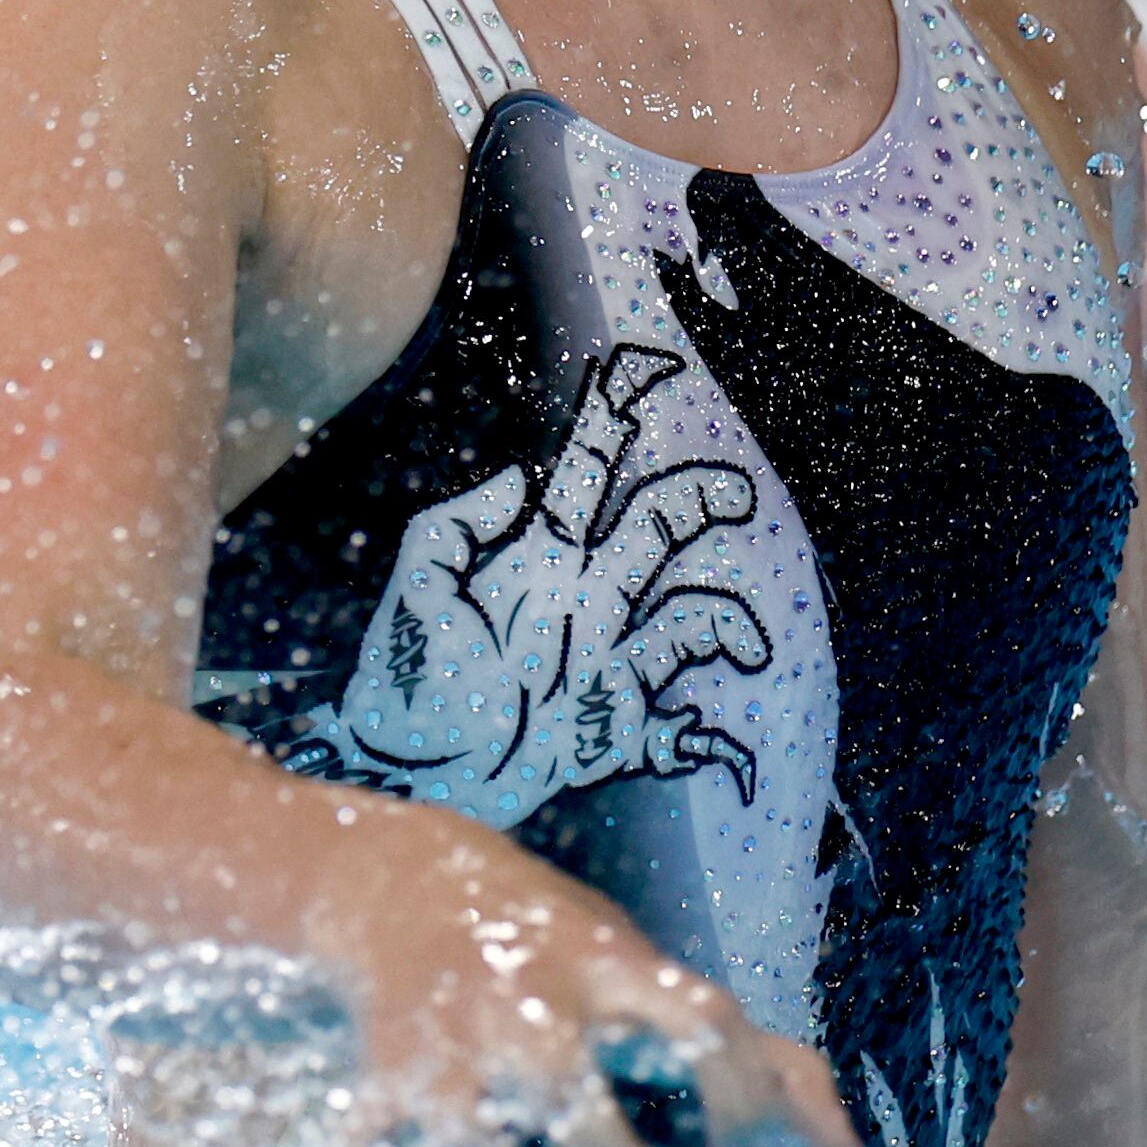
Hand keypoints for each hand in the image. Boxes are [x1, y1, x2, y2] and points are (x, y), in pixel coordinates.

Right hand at [108, 806, 863, 1146]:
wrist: (399, 876)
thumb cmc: (560, 945)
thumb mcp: (653, 978)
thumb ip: (759, 1062)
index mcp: (610, 966)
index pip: (699, 1015)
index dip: (736, 1088)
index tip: (735, 1144)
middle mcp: (528, 997)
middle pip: (567, 1092)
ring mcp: (444, 1041)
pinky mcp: (376, 1078)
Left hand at [324, 344, 773, 816]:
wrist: (403, 777)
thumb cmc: (402, 684)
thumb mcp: (416, 589)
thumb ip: (455, 526)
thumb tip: (521, 475)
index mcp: (539, 559)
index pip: (587, 472)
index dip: (615, 418)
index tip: (650, 368)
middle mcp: (584, 601)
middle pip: (655, 531)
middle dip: (696, 502)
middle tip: (733, 490)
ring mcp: (604, 664)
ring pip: (682, 621)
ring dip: (719, 622)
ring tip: (744, 639)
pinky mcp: (611, 730)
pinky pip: (673, 732)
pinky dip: (701, 739)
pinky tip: (715, 741)